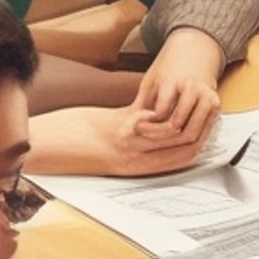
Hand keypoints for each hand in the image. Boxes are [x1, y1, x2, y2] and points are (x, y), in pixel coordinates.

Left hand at [26, 103, 212, 176]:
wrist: (50, 147)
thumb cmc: (75, 146)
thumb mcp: (111, 150)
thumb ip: (134, 143)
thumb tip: (148, 128)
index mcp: (138, 167)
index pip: (183, 158)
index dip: (200, 139)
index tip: (208, 124)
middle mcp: (138, 160)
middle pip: (185, 146)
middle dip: (201, 126)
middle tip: (208, 108)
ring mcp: (131, 146)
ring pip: (174, 133)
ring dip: (185, 113)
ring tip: (189, 96)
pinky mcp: (121, 130)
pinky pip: (153, 120)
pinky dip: (161, 105)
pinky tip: (163, 92)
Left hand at [133, 27, 223, 146]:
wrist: (195, 50)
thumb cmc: (169, 67)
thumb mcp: (151, 81)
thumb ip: (143, 103)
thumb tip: (129, 127)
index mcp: (173, 80)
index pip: (160, 112)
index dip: (148, 124)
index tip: (138, 126)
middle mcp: (193, 89)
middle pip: (177, 126)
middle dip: (159, 137)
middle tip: (146, 136)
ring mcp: (207, 97)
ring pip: (192, 133)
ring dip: (175, 142)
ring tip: (161, 138)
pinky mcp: (216, 105)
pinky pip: (203, 132)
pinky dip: (189, 139)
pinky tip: (176, 137)